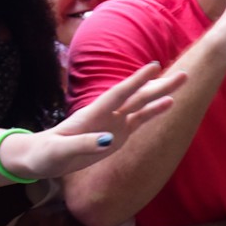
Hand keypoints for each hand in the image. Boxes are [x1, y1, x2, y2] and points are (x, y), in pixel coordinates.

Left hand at [22, 62, 187, 178]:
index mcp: (93, 114)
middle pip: (136, 96)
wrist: (42, 157)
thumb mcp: (61, 151)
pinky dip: (154, 112)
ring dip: (160, 94)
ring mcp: (113, 124)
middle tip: (184, 74)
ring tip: (180, 83)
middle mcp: (106, 115)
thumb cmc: (47, 153)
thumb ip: (84, 144)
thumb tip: (109, 140)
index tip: (154, 67)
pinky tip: (168, 104)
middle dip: (158, 85)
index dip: (136, 81)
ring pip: (141, 105)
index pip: (119, 94)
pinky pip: (139, 121)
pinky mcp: (117, 135)